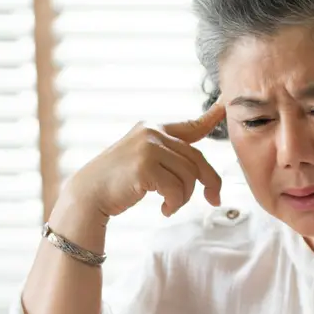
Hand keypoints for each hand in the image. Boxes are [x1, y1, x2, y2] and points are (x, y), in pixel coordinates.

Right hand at [61, 103, 225, 220]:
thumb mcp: (143, 160)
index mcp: (153, 128)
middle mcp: (152, 132)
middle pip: (197, 159)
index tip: (226, 104)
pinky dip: (175, 204)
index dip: (212, 117)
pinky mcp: (145, 166)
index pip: (190, 125)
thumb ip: (168, 156)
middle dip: (209, 182)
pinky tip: (163, 209)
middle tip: (213, 199)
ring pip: (189, 176)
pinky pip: (177, 189)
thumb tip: (198, 169)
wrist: (87, 195)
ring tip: (170, 205)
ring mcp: (148, 147)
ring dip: (184, 197)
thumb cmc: (117, 183)